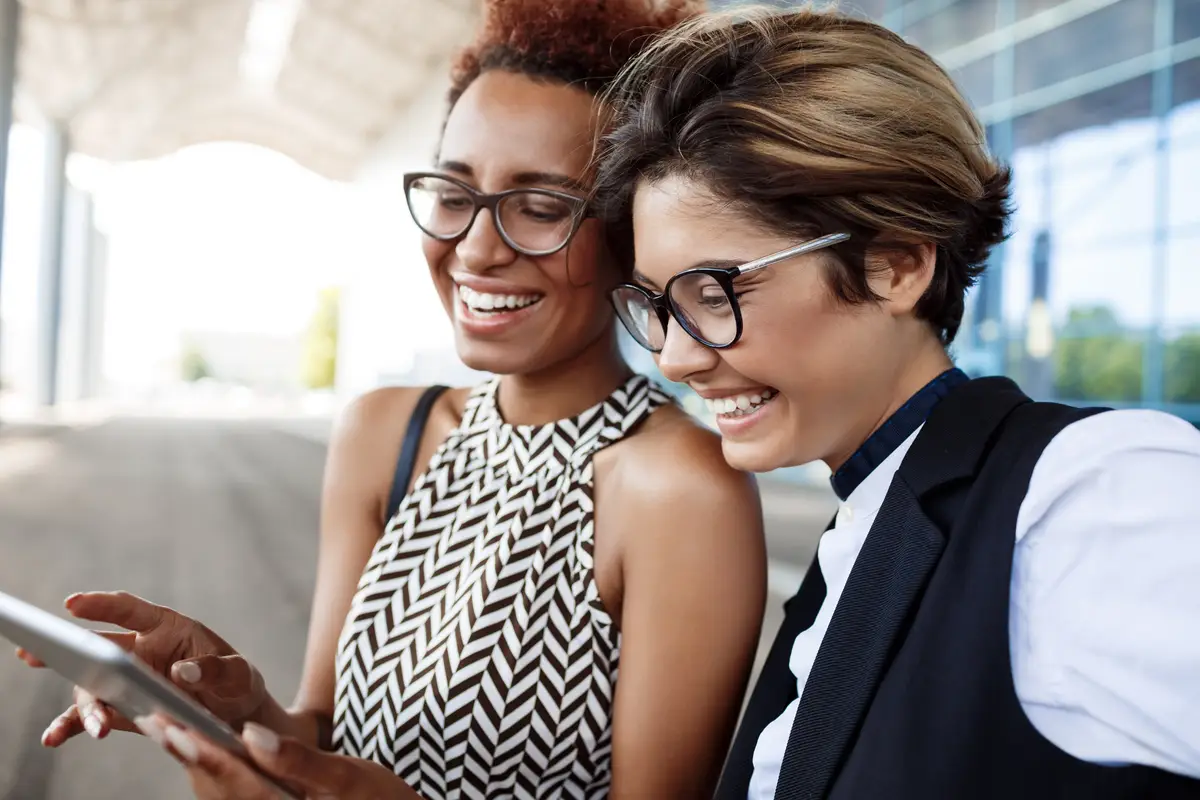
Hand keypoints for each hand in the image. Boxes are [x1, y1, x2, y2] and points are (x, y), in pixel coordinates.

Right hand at [16, 591, 266, 746]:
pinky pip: (93, 714)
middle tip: (33, 650)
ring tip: (94, 726)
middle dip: (64, 647)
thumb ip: (217, 670)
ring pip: (92, 686)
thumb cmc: (236, 684)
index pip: (131, 610)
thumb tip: (182, 672)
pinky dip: (73, 726)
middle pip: (97, 645)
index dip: (102, 604)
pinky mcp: (123, 709)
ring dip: (83, 705)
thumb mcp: (239, 675)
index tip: (73, 604)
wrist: (236, 718)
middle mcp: (141, 651)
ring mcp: (128, 681)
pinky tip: (54, 738)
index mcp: (168, 628)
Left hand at [138, 716, 421, 799]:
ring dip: (194, 762)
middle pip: (219, 790)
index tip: (174, 725)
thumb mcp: (350, 777)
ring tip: (167, 729)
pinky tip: (203, 750)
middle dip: (187, 754)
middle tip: (155, 720)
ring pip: (220, 794)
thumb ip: (298, 760)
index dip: (203, 751)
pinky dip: (214, 772)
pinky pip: (234, 795)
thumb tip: (251, 735)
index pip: (236, 780)